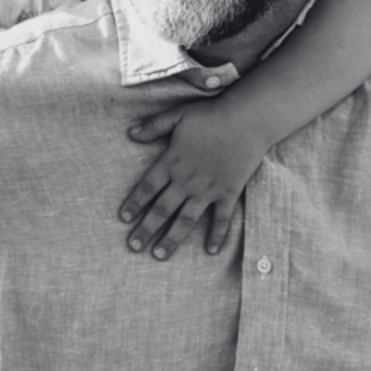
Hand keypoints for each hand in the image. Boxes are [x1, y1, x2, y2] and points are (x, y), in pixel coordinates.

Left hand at [118, 99, 265, 259]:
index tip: (123, 218)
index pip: (147, 187)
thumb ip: (154, 125)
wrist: (247, 120)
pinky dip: (216, 236)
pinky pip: (221, 219)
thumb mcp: (178, 115)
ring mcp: (208, 189)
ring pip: (186, 220)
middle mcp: (187, 180)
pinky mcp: (228, 193)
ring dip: (172, 239)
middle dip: (146, 229)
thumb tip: (131, 133)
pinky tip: (210, 251)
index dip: (134, 203)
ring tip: (159, 255)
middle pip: (162, 209)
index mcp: (172, 161)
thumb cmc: (211, 115)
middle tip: (133, 246)